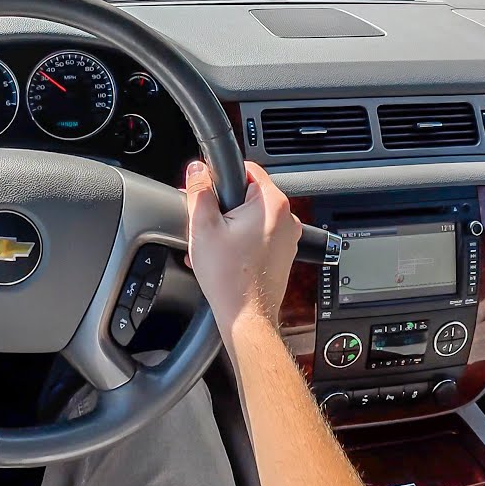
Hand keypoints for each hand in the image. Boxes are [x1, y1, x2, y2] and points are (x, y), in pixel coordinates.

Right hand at [184, 160, 300, 339]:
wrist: (245, 316)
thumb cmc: (228, 277)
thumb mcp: (203, 226)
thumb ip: (198, 190)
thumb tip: (197, 169)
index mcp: (271, 204)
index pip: (247, 169)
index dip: (221, 177)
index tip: (208, 192)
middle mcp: (286, 218)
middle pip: (248, 195)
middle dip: (223, 206)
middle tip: (206, 224)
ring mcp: (288, 237)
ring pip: (252, 218)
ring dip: (230, 225)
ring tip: (214, 244)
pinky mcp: (283, 254)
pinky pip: (259, 236)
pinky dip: (240, 240)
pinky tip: (223, 255)